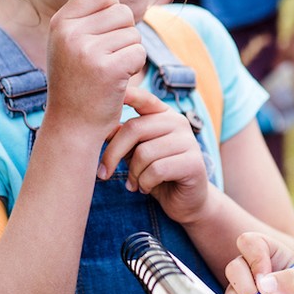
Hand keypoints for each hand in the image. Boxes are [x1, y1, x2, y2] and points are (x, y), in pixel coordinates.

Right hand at [46, 0, 144, 134]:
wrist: (72, 125)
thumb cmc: (74, 81)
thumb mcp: (66, 42)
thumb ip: (77, 10)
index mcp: (60, 22)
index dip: (111, 11)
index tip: (103, 33)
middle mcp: (70, 33)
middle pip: (122, 12)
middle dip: (123, 35)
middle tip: (106, 59)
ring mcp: (88, 51)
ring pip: (133, 34)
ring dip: (129, 53)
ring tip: (109, 71)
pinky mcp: (108, 69)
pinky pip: (138, 53)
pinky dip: (134, 68)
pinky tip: (117, 81)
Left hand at [99, 86, 209, 222]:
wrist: (186, 201)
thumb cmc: (156, 174)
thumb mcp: (136, 152)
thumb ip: (123, 137)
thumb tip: (99, 127)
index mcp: (163, 114)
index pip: (143, 98)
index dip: (127, 94)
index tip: (107, 92)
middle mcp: (178, 122)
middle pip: (134, 129)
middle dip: (113, 154)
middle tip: (103, 173)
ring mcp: (188, 141)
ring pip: (144, 153)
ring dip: (133, 174)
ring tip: (134, 183)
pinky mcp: (194, 163)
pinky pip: (156, 170)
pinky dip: (145, 183)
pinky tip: (146, 188)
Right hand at [223, 232, 293, 293]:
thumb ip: (293, 282)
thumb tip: (264, 283)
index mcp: (275, 256)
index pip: (251, 243)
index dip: (255, 259)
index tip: (265, 282)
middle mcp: (256, 270)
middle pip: (235, 267)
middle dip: (250, 291)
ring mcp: (245, 290)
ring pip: (231, 291)